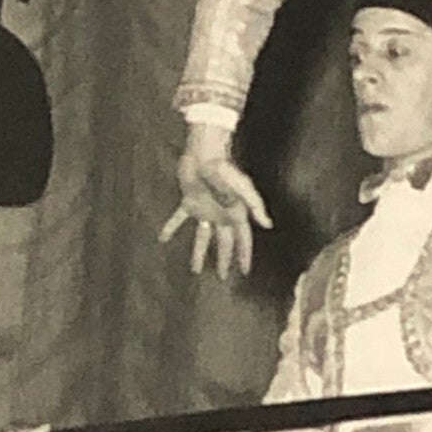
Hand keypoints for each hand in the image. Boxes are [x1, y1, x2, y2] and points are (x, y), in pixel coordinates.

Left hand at [159, 125, 273, 278]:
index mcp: (235, 213)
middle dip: (223, 260)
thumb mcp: (244, 188)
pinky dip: (171, 228)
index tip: (244, 271)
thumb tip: (268, 225)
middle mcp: (221, 215)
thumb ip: (256, 206)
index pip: (242, 240)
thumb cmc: (225, 169)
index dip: (244, 255)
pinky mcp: (189, 202)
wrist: (204, 153)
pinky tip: (163, 238)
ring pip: (202, 237)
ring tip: (194, 270)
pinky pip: (179, 219)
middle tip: (222, 277)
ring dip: (198, 253)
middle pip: (223, 243)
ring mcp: (205, 210)